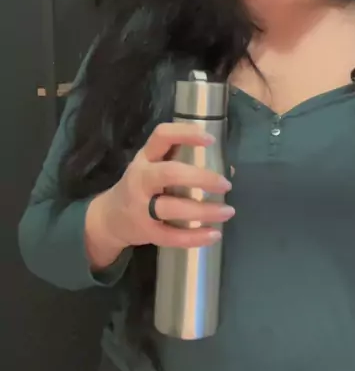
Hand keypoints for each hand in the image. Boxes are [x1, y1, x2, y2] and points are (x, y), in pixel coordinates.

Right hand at [85, 123, 233, 267]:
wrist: (108, 218)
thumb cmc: (141, 187)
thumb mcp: (152, 167)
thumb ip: (182, 162)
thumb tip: (230, 169)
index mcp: (145, 158)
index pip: (162, 136)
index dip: (186, 134)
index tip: (211, 139)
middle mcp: (141, 179)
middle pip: (170, 173)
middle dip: (201, 178)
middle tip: (225, 184)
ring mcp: (140, 207)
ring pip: (173, 207)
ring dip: (204, 210)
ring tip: (228, 211)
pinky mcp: (145, 232)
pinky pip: (172, 236)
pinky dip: (195, 237)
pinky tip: (214, 234)